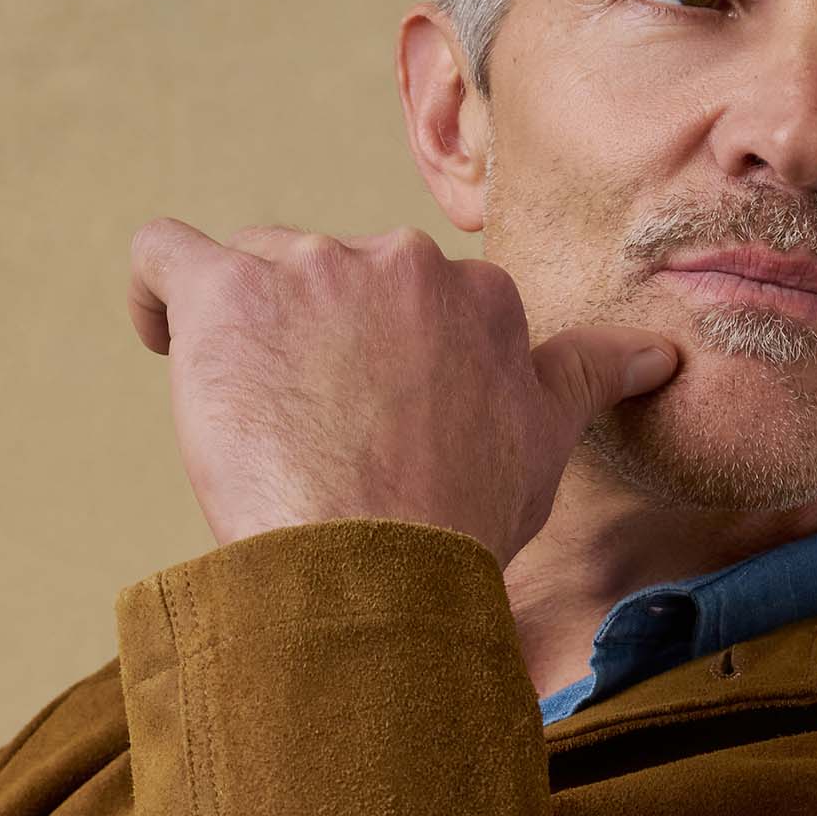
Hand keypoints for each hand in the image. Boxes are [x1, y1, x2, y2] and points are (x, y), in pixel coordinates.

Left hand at [127, 220, 676, 559]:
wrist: (374, 562)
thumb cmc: (456, 521)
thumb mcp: (544, 444)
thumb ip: (585, 379)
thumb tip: (659, 352)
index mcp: (476, 296)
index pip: (416, 301)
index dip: (388, 359)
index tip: (375, 420)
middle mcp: (400, 263)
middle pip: (336, 279)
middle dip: (319, 344)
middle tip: (315, 440)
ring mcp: (311, 268)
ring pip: (259, 271)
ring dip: (249, 332)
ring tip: (249, 422)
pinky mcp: (226, 291)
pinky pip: (166, 253)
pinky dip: (157, 289)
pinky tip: (161, 338)